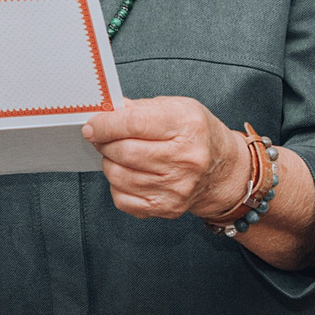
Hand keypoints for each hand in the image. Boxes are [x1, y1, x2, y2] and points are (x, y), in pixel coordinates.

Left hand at [84, 96, 247, 220]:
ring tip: (119, 155)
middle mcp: (185, 159)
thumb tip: (106, 110)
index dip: (105, 124)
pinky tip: (130, 174)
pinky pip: (122, 198)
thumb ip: (140, 107)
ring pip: (118, 176)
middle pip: (124, 151)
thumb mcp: (176, 108)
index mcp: (187, 127)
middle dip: (104, 143)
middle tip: (104, 138)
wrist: (222, 170)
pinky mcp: (167, 207)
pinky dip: (117, 185)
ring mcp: (177, 187)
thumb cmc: (198, 135)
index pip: (134, 124)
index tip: (92, 126)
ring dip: (110, 163)